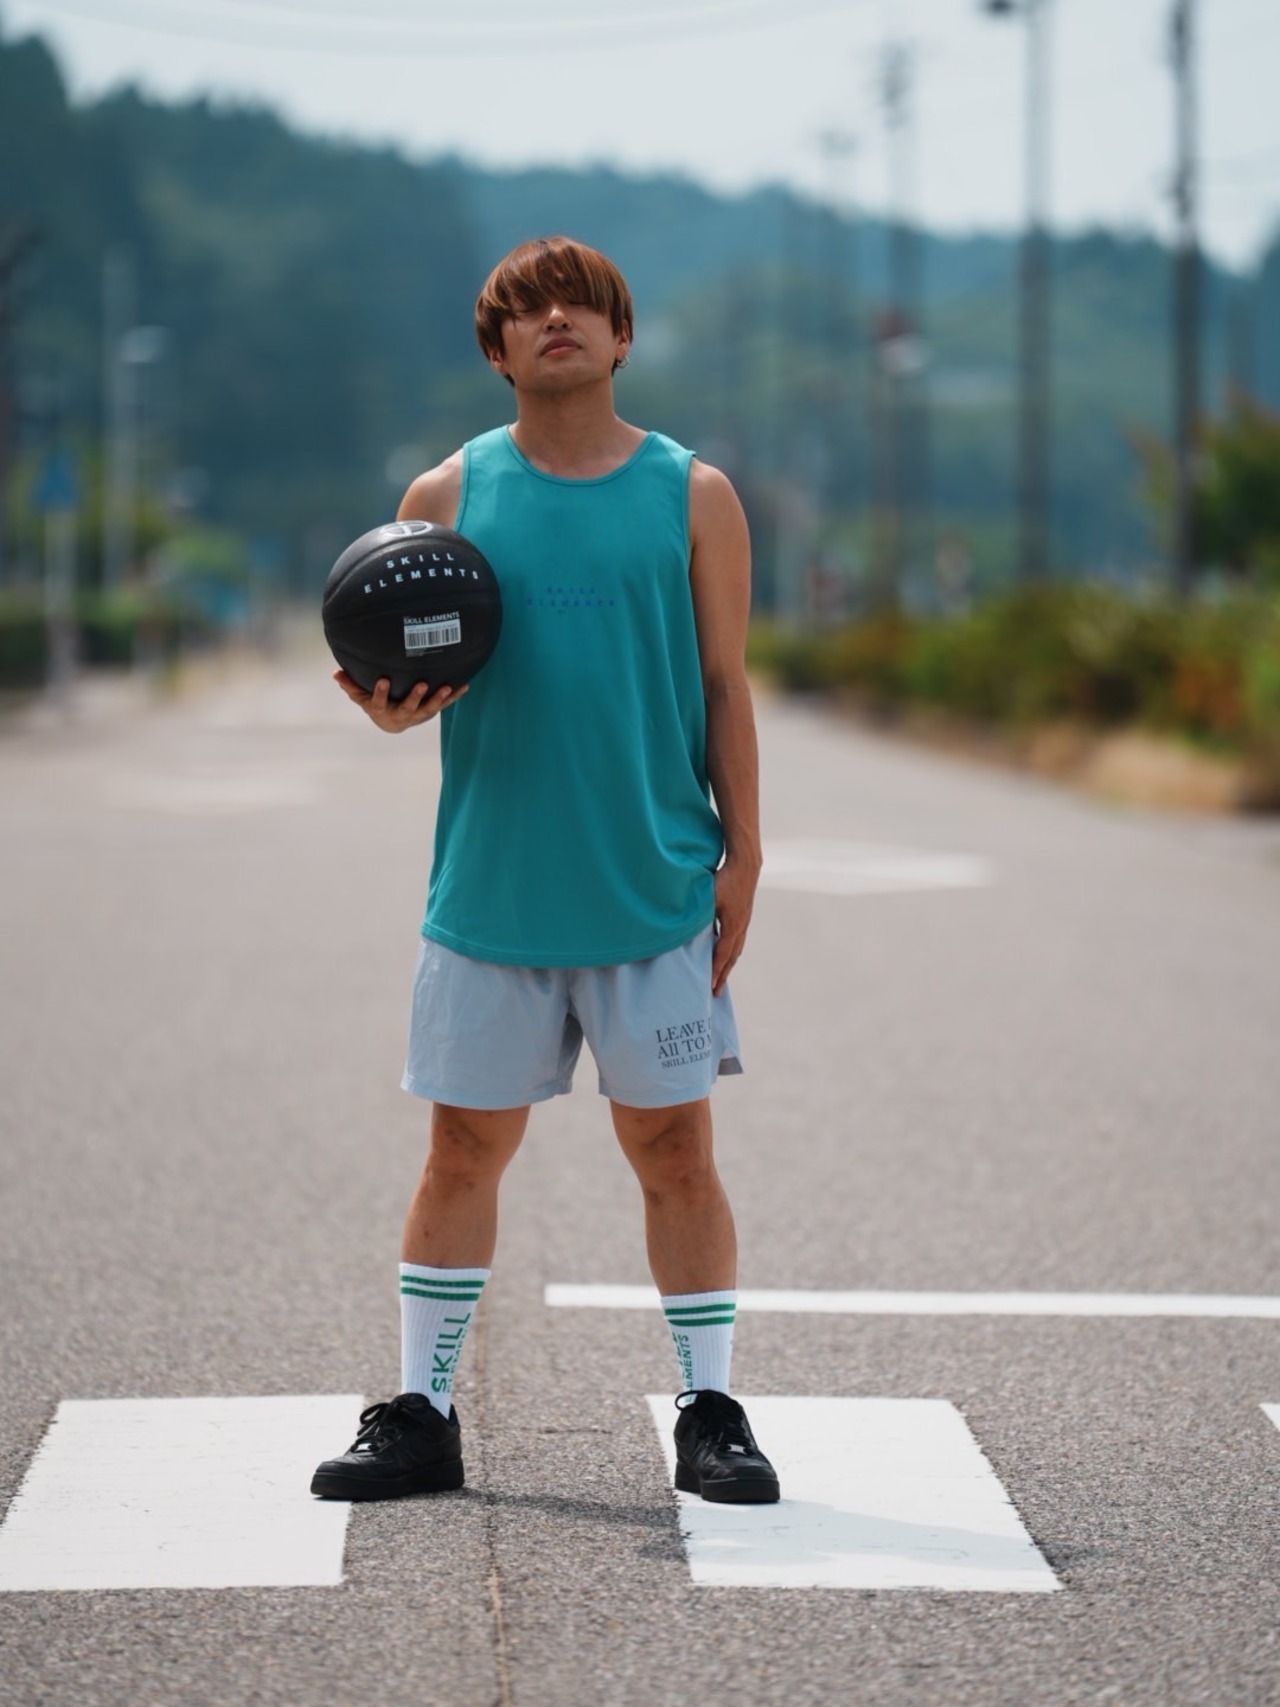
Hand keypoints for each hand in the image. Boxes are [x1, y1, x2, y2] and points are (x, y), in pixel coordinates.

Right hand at [334, 670, 466, 731]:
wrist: (391, 723)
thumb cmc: (374, 703)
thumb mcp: (360, 697)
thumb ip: (350, 685)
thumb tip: (336, 673)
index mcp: (382, 708)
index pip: (379, 700)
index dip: (380, 691)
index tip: (383, 679)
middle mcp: (401, 713)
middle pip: (408, 707)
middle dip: (415, 697)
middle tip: (421, 684)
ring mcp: (418, 714)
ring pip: (429, 708)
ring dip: (438, 698)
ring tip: (446, 687)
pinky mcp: (430, 710)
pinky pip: (443, 704)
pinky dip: (454, 696)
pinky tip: (465, 685)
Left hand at [711, 852, 759, 995]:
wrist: (745, 864)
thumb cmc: (725, 878)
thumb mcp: (709, 897)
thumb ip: (699, 914)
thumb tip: (684, 928)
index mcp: (732, 926)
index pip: (722, 955)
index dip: (715, 971)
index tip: (708, 986)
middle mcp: (741, 927)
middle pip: (731, 958)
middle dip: (723, 975)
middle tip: (716, 992)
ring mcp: (744, 922)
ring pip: (736, 950)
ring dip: (728, 965)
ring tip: (722, 977)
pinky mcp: (744, 916)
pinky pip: (738, 941)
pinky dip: (732, 952)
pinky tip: (727, 954)